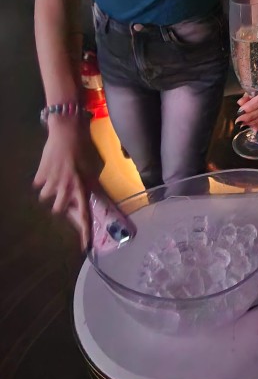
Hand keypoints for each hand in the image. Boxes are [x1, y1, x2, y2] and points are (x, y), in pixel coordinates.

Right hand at [33, 117, 103, 248]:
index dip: (85, 232)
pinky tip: (49, 168)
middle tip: (63, 193)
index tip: (86, 247)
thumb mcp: (94, 169)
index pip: (85, 215)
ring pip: (45, 197)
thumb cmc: (84, 149)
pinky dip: (42, 179)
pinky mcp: (40, 175)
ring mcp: (51, 182)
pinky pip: (38, 184)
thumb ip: (92, 186)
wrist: (67, 131)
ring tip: (57, 176)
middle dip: (59, 204)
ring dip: (50, 190)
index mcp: (82, 187)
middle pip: (57, 209)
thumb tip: (96, 198)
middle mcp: (66, 188)